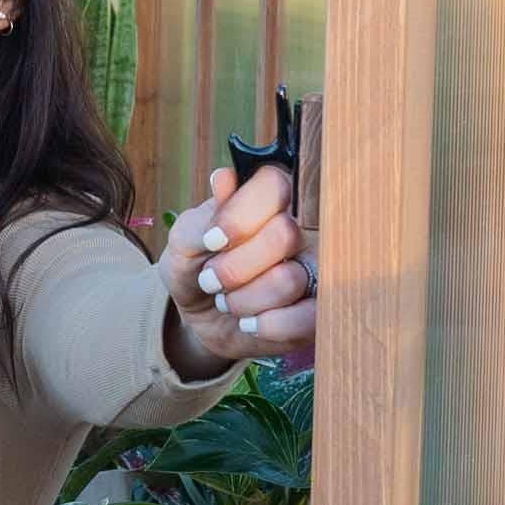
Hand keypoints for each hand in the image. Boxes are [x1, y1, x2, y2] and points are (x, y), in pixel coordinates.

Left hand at [162, 165, 316, 375]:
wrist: (202, 318)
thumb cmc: (195, 269)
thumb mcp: (183, 243)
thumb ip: (202, 217)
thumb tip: (224, 180)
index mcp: (268, 199)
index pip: (274, 184)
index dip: (240, 216)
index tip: (212, 241)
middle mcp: (301, 227)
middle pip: (284, 234)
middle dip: (234, 267)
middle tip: (211, 279)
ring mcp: (316, 268)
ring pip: (289, 280)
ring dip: (243, 300)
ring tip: (228, 301)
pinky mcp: (321, 309)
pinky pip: (306, 318)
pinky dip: (266, 325)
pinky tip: (250, 322)